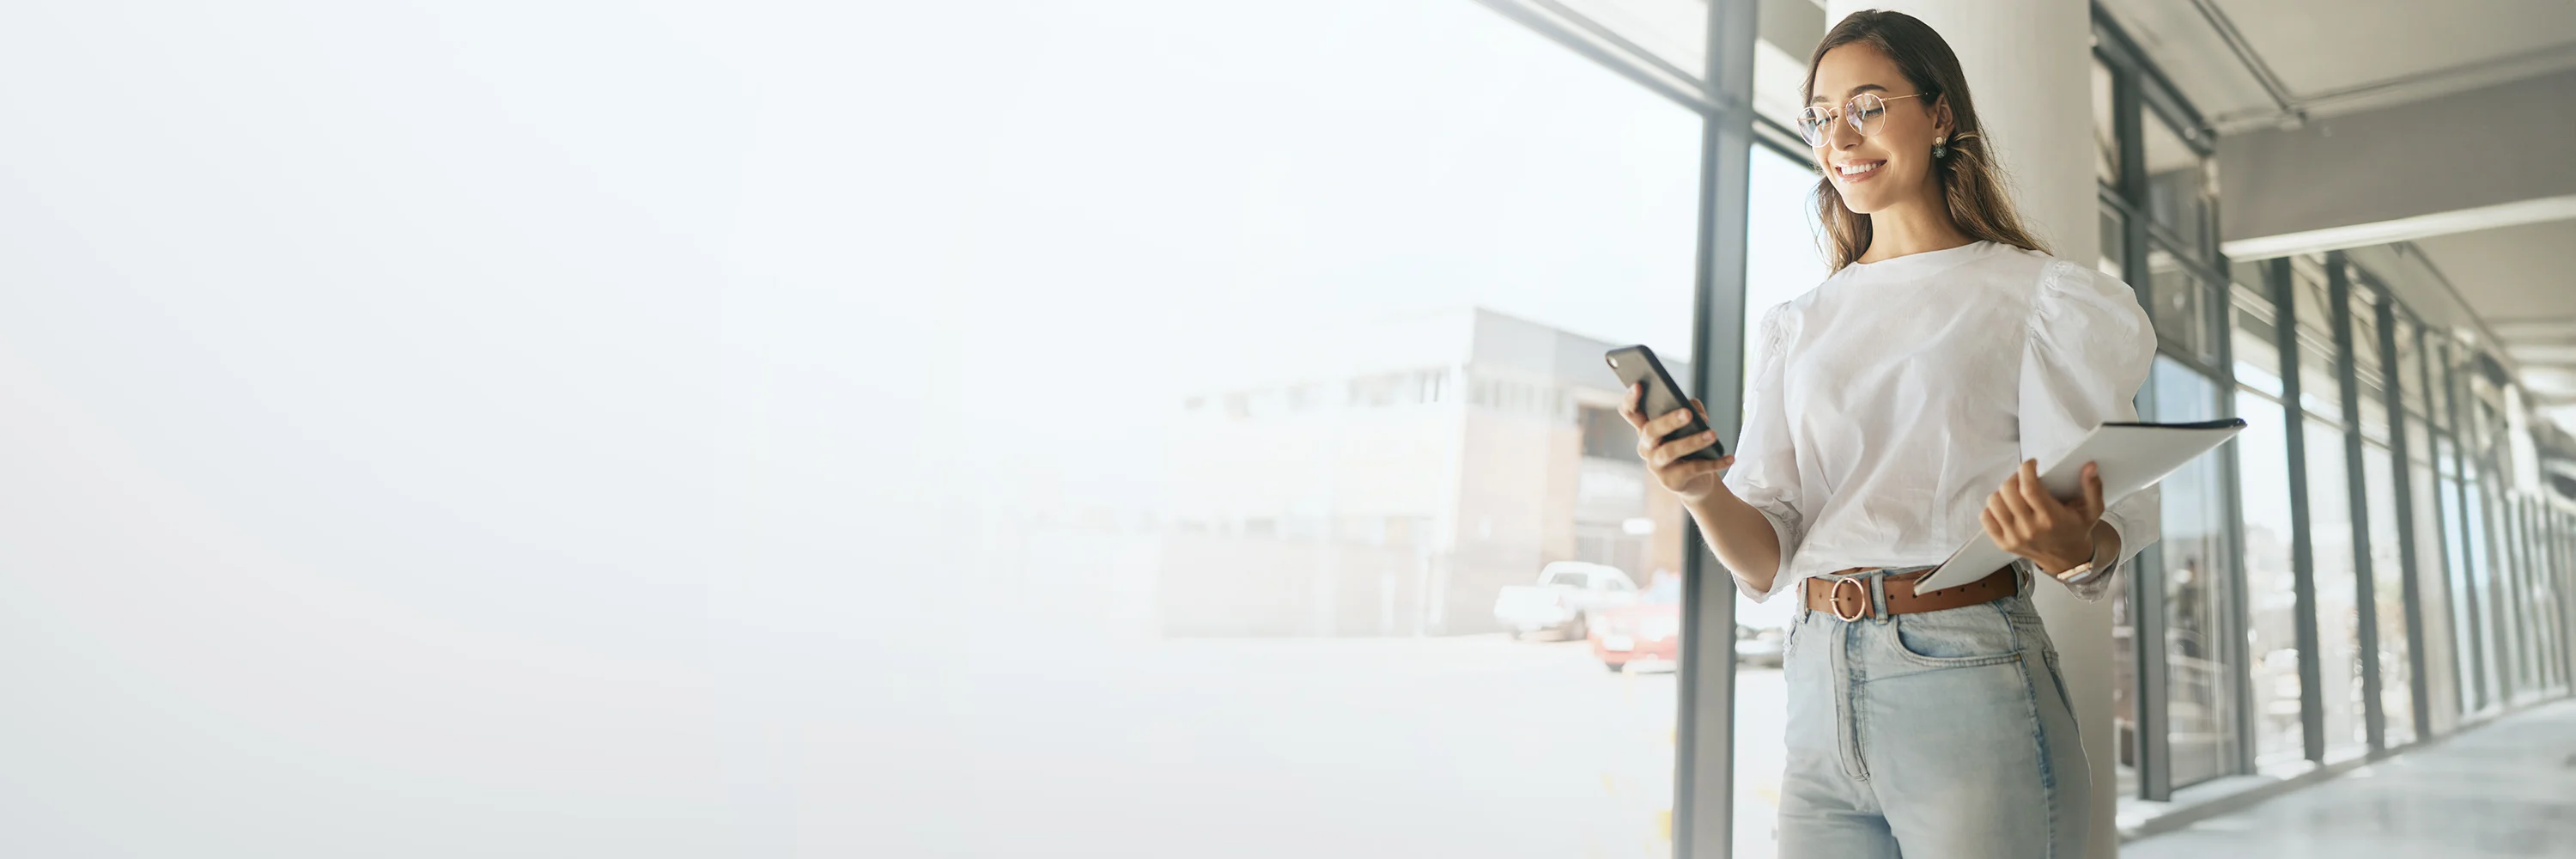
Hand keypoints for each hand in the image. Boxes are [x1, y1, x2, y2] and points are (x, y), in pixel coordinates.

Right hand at [1620, 383, 1731, 503]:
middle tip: (1688, 413)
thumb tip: (1695, 410)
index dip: (1630, 399)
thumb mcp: (1692, 427)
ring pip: (1669, 451)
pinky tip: (1729, 458)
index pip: (1630, 412)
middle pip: (1650, 430)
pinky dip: (1714, 463)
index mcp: (1647, 429)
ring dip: (1692, 442)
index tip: (1638, 385)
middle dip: (1668, 420)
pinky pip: (1692, 469)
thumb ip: (1693, 412)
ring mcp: (1656, 466)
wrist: (1698, 482)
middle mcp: (1646, 447)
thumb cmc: (1691, 449)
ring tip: (1713, 435)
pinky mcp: (1670, 482)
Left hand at [1980, 459, 2103, 574]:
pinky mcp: (2003, 543)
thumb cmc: (2076, 529)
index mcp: (2051, 518)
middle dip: (2014, 478)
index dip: (2026, 470)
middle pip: (2008, 492)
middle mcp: (2030, 529)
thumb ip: (2093, 487)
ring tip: (2014, 492)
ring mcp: (2014, 537)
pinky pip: (1986, 518)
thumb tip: (2090, 467)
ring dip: (2002, 492)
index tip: (2031, 464)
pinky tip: (2006, 506)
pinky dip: (1992, 508)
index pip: (2029, 488)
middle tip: (2023, 478)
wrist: (2066, 559)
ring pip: (1994, 503)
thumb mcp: (2092, 510)